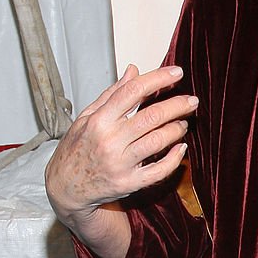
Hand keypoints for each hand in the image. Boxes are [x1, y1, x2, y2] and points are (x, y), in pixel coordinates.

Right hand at [45, 65, 197, 257]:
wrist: (66, 187)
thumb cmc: (77, 148)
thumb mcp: (87, 117)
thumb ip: (112, 94)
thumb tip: (134, 70)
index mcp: (99, 121)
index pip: (133, 92)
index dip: (158, 79)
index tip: (176, 73)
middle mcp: (110, 141)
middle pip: (152, 116)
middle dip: (177, 105)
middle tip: (192, 100)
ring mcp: (120, 164)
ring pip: (159, 141)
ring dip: (177, 129)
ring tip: (184, 122)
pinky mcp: (129, 183)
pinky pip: (159, 170)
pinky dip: (175, 158)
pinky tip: (181, 148)